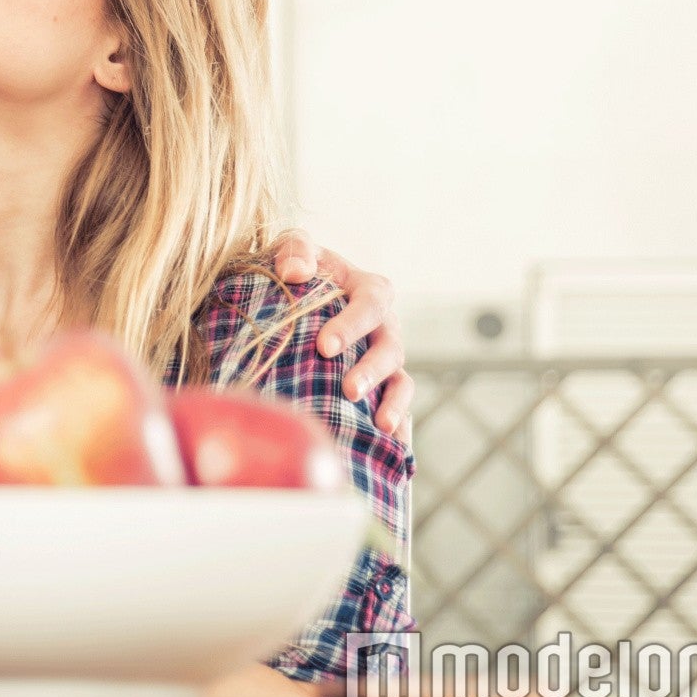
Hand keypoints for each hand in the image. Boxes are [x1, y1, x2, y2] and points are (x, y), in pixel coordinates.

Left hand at [272, 231, 411, 438]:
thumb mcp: (296, 250)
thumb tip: (295, 272)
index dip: (352, 325)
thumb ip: (297, 250)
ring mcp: (386, 359)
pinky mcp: (382, 386)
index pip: (370, 303)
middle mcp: (385, 326)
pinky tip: (393, 446)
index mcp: (369, 290)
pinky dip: (401, 426)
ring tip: (381, 424)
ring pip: (400, 380)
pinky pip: (399, 406)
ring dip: (393, 402)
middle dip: (372, 370)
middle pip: (390, 348)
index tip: (324, 346)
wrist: (299, 296)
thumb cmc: (299, 270)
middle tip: (349, 389)